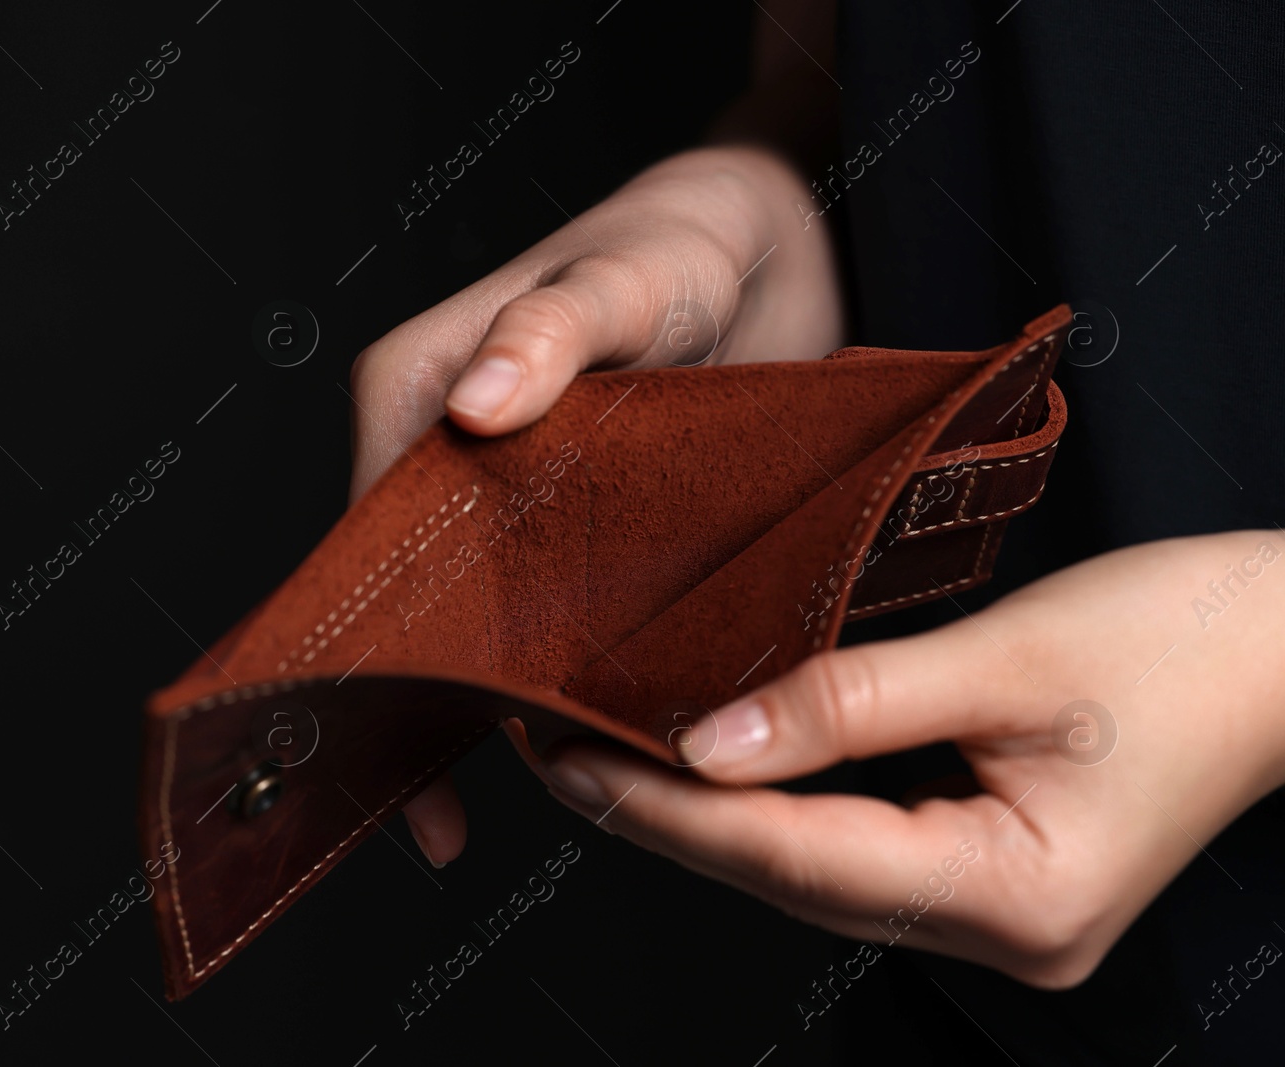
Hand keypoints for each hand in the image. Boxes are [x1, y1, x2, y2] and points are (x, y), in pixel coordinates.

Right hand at [347, 145, 845, 865]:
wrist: (773, 251)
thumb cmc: (682, 241)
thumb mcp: (623, 276)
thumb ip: (550, 332)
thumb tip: (475, 406)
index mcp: (413, 386)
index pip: (362, 530)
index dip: (370, 637)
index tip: (390, 734)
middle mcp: (438, 444)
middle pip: (402, 589)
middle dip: (415, 697)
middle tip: (435, 816)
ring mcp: (496, 489)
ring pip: (463, 612)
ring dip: (477, 700)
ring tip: (487, 804)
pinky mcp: (556, 517)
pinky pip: (528, 606)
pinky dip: (538, 671)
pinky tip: (564, 738)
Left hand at [537, 531, 1284, 986]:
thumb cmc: (1184, 642)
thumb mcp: (1005, 657)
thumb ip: (849, 702)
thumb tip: (709, 740)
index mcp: (1016, 896)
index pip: (796, 856)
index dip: (671, 810)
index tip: (571, 761)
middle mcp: (1003, 930)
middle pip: (794, 878)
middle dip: (671, 819)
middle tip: (558, 755)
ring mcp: (1001, 914)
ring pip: (818, 872)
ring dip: (714, 817)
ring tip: (608, 757)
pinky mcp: (996, 876)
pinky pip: (859, 851)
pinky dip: (781, 809)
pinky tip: (715, 769)